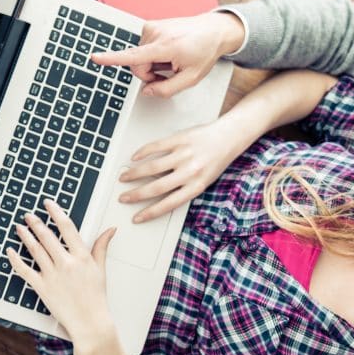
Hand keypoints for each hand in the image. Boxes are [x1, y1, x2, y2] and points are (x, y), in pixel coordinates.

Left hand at [6, 199, 117, 339]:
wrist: (90, 322)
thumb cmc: (96, 297)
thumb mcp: (101, 269)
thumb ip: (102, 246)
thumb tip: (110, 230)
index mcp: (82, 257)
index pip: (67, 227)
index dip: (56, 213)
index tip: (49, 204)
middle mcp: (66, 263)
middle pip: (48, 236)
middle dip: (36, 223)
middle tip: (29, 214)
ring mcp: (52, 275)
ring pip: (35, 250)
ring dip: (26, 236)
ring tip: (20, 227)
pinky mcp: (42, 287)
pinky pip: (25, 270)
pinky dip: (15, 260)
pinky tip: (10, 251)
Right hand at [90, 12, 244, 98]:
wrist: (213, 30)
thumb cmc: (204, 52)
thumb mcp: (191, 78)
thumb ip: (167, 89)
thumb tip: (146, 91)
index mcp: (166, 46)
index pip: (134, 56)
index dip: (111, 59)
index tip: (94, 58)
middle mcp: (155, 34)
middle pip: (137, 65)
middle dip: (149, 74)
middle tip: (169, 73)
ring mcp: (151, 27)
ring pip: (139, 57)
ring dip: (153, 64)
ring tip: (172, 59)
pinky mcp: (150, 26)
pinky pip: (143, 49)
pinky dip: (154, 55)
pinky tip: (169, 53)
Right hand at [118, 116, 245, 222]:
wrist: (230, 136)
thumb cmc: (217, 159)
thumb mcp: (204, 180)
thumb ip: (184, 187)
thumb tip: (159, 195)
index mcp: (197, 185)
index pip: (168, 204)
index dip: (150, 213)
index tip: (137, 218)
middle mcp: (190, 171)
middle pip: (156, 187)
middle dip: (136, 195)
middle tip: (124, 198)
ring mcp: (184, 154)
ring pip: (152, 167)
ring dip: (134, 174)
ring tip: (124, 178)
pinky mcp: (180, 138)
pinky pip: (156, 146)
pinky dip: (143, 152)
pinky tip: (135, 158)